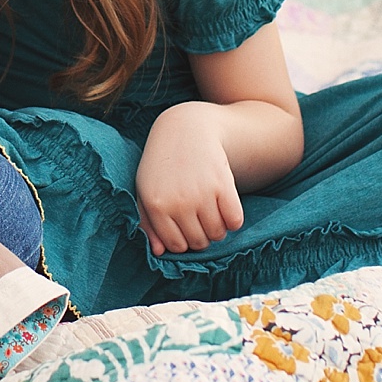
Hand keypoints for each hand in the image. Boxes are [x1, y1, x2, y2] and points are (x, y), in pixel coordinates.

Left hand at [134, 101, 245, 255]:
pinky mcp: (223, 184)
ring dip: (218, 228)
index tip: (185, 228)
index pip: (176, 246)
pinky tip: (226, 206)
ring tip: (212, 211)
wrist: (187, 128)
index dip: (183, 241)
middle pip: (199, 242)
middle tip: (200, 218)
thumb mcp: (145, 189)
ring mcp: (201, 193)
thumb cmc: (164, 164)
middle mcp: (178, 202)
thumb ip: (147, 222)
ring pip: (218, 234)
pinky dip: (234, 220)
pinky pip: (235, 221)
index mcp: (156, 205)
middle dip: (202, 235)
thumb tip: (159, 252)